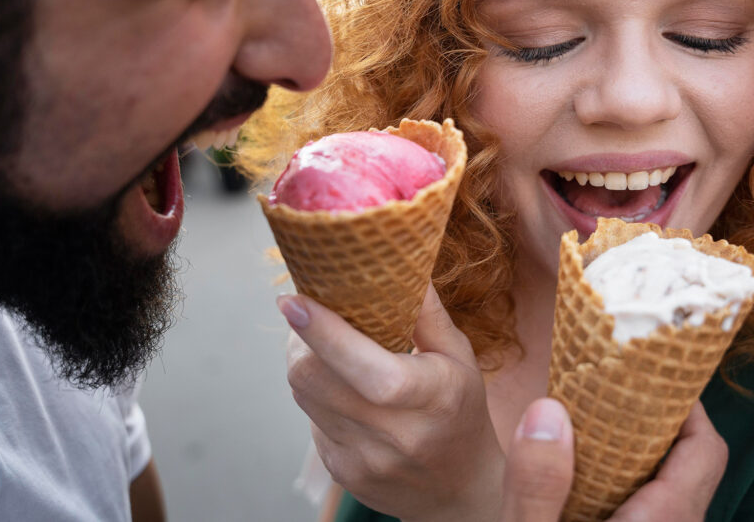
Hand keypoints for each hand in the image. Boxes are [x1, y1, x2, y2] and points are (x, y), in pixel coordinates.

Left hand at [279, 284, 504, 521]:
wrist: (457, 489)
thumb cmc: (460, 412)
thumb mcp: (459, 358)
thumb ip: (427, 313)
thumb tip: (400, 263)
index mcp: (430, 399)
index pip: (366, 369)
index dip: (323, 332)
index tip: (293, 300)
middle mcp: (394, 435)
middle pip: (313, 378)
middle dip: (302, 339)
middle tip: (311, 314)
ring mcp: (363, 459)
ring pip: (303, 395)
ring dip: (306, 362)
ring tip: (327, 347)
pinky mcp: (341, 471)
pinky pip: (310, 419)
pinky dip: (317, 395)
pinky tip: (342, 390)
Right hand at [498, 400, 726, 521]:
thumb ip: (538, 485)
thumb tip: (548, 410)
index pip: (705, 449)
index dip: (686, 402)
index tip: (647, 370)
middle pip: (690, 463)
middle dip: (654, 420)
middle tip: (608, 389)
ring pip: (668, 487)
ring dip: (635, 452)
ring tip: (587, 424)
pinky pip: (647, 507)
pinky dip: (622, 481)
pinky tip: (578, 473)